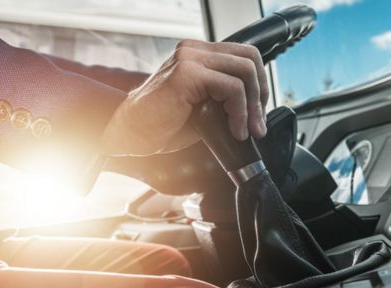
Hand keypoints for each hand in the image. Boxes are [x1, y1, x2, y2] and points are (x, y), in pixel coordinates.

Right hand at [101, 40, 268, 155]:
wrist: (131, 134)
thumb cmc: (161, 125)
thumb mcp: (203, 107)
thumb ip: (226, 99)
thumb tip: (255, 110)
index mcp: (198, 54)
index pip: (244, 55)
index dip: (258, 84)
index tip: (257, 113)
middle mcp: (194, 50)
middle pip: (250, 59)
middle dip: (260, 95)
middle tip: (257, 125)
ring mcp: (190, 58)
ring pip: (245, 71)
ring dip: (252, 107)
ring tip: (246, 131)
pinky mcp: (188, 73)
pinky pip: (232, 87)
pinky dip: (240, 112)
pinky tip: (235, 130)